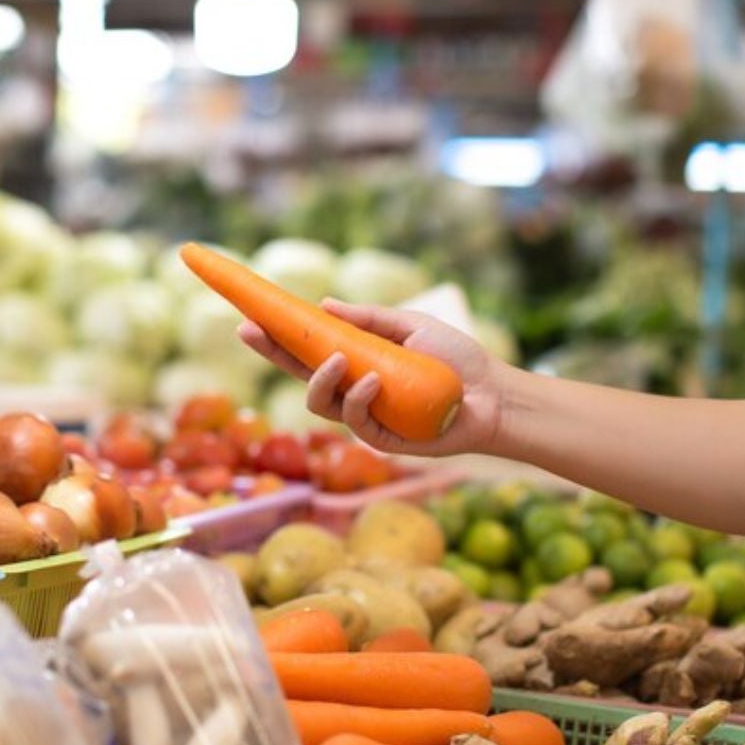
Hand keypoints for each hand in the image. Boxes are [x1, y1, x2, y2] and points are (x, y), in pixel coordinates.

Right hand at [237, 298, 507, 455]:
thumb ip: (369, 319)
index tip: (250, 317)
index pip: (306, 350)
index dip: (276, 337)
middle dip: (272, 353)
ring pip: (320, 403)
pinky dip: (361, 397)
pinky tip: (375, 379)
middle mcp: (353, 391)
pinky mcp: (383, 440)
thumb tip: (324, 305)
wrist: (495, 395)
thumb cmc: (457, 359)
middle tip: (250, 331)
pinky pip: (357, 421)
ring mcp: (366, 417)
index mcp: (356, 362)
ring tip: (340, 358)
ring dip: (320, 379)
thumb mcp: (410, 326)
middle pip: (299, 376)